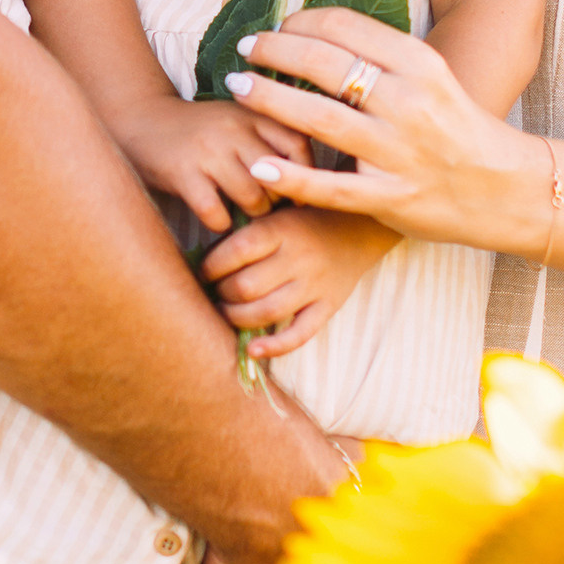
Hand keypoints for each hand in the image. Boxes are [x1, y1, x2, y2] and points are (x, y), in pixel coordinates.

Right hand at [116, 94, 311, 231]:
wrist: (139, 119)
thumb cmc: (199, 130)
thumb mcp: (236, 120)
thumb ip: (269, 138)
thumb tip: (310, 178)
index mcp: (251, 113)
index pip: (298, 144)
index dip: (305, 172)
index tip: (299, 189)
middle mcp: (233, 128)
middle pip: (278, 177)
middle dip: (277, 200)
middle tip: (268, 207)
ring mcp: (208, 151)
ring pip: (252, 198)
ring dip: (252, 215)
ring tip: (244, 214)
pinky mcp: (182, 174)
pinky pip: (216, 213)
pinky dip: (221, 223)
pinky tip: (217, 219)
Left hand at [202, 207, 397, 359]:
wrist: (360, 228)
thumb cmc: (305, 220)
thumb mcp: (277, 212)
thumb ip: (247, 232)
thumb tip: (203, 258)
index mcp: (281, 229)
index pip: (236, 252)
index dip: (211, 266)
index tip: (204, 271)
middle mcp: (298, 258)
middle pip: (246, 286)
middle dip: (222, 293)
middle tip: (216, 292)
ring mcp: (315, 285)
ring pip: (266, 312)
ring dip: (237, 318)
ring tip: (228, 312)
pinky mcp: (328, 307)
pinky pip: (301, 334)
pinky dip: (275, 347)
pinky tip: (253, 350)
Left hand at [221, 9, 553, 255]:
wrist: (507, 190)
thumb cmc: (460, 129)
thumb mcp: (432, 79)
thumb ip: (384, 59)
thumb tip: (320, 32)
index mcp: (421, 65)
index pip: (346, 28)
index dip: (301, 22)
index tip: (279, 26)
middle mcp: (409, 103)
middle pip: (326, 64)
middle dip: (276, 50)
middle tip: (246, 48)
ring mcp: (399, 152)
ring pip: (321, 118)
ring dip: (270, 100)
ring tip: (237, 87)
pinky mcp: (390, 197)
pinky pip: (331, 187)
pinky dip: (292, 177)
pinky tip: (260, 167)